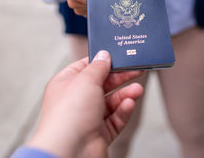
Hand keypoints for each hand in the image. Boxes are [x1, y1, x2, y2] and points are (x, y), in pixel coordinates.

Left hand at [27, 50, 143, 157]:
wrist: (70, 151)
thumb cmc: (68, 115)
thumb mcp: (86, 80)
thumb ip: (98, 66)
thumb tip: (104, 55)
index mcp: (66, 84)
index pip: (86, 67)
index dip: (102, 61)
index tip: (118, 56)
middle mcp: (76, 100)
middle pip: (103, 84)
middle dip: (120, 78)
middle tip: (136, 70)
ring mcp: (88, 117)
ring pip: (112, 102)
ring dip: (125, 94)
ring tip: (137, 90)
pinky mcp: (99, 133)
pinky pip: (116, 118)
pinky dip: (124, 111)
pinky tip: (129, 104)